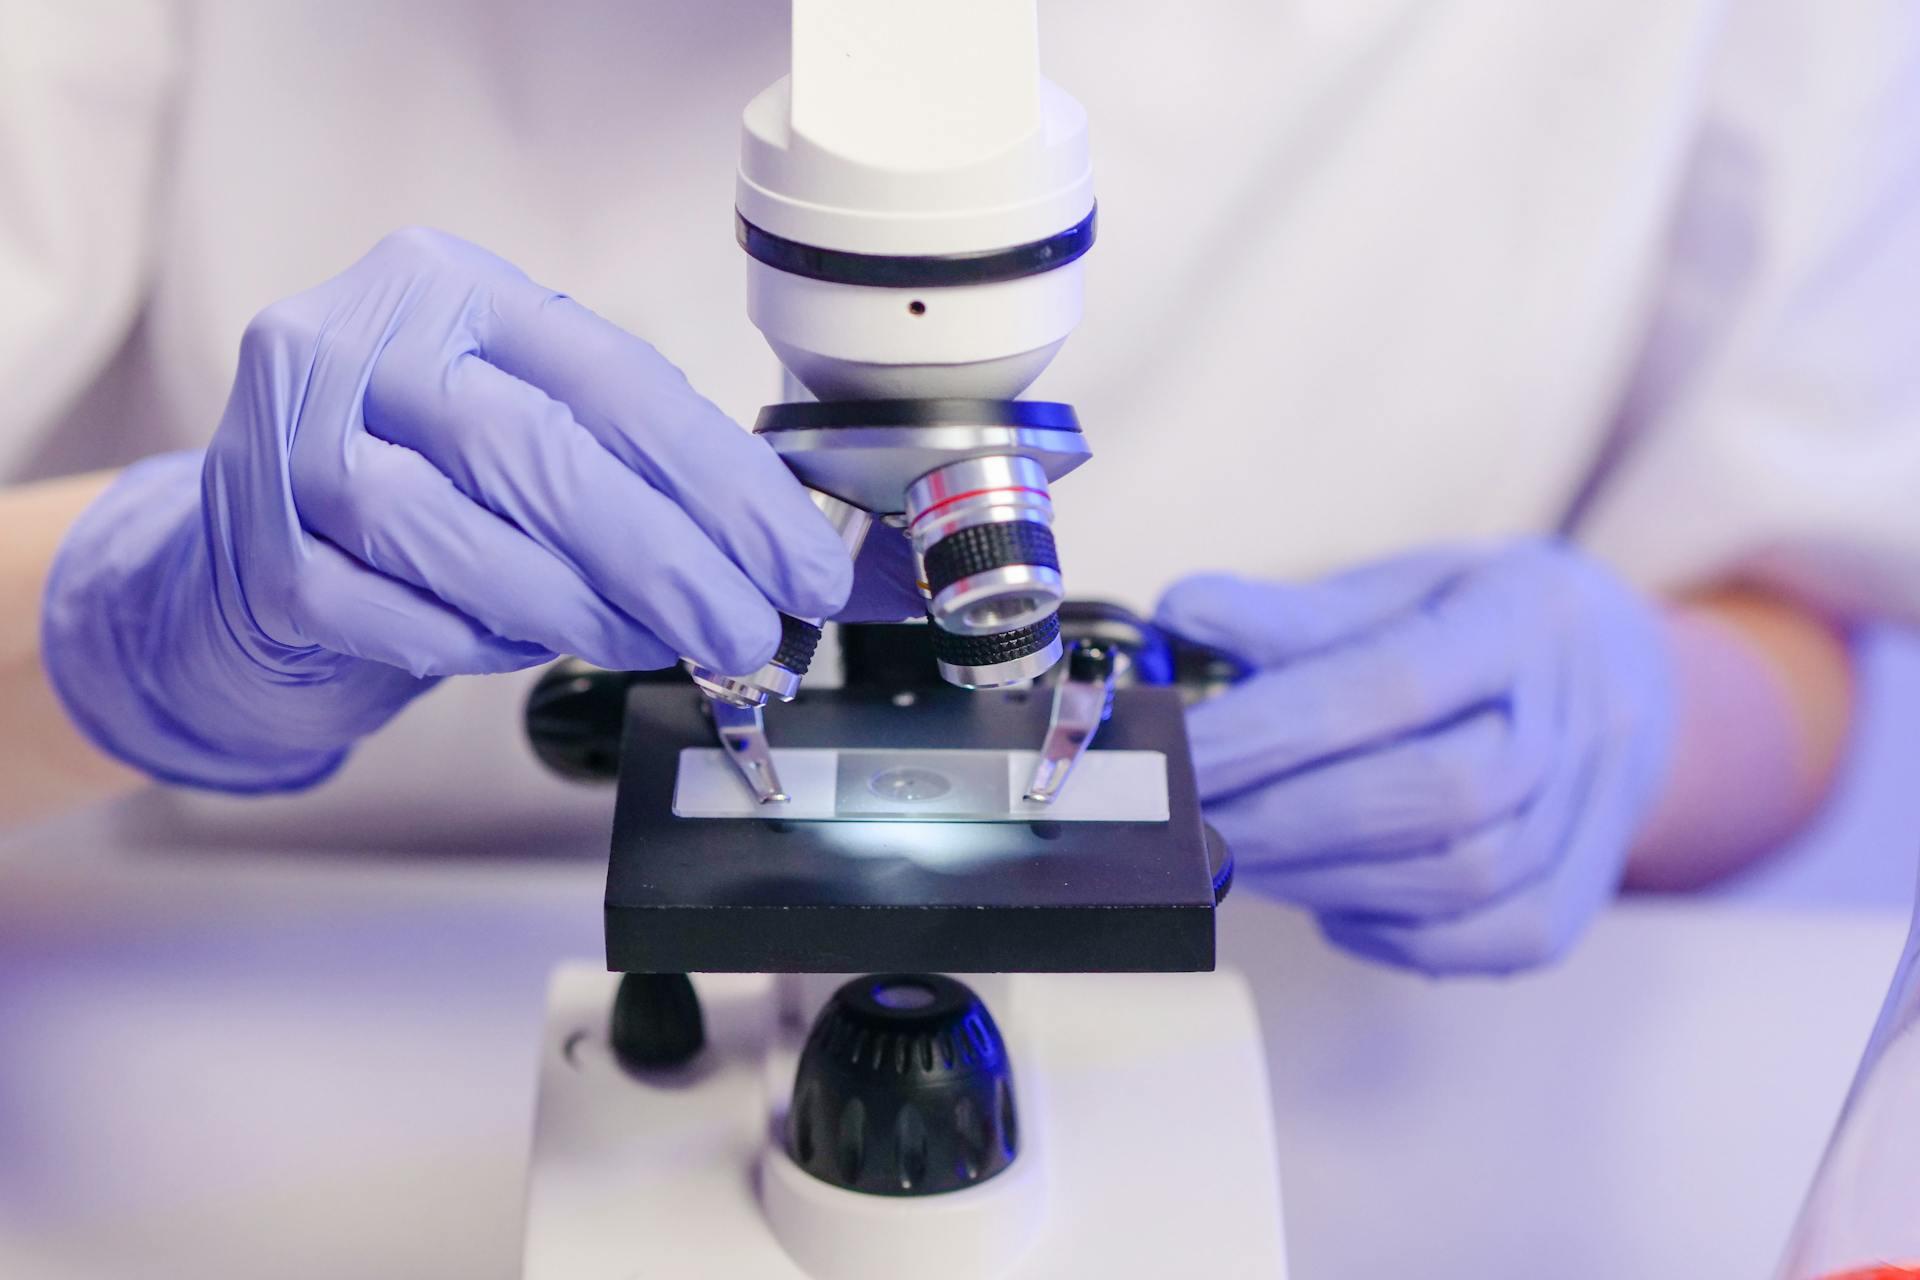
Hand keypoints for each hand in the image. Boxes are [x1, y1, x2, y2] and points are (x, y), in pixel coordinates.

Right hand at [43, 228, 856, 790]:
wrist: (245, 562)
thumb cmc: (422, 484)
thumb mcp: (523, 426)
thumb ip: (638, 466)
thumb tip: (794, 554)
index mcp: (449, 286)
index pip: (617, 382)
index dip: (728, 485)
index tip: (804, 566)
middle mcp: (356, 344)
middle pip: (541, 454)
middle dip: (671, 559)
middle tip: (748, 632)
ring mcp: (289, 447)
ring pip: (461, 537)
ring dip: (584, 608)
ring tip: (654, 642)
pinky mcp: (262, 557)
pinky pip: (400, 616)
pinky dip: (483, 643)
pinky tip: (522, 645)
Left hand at [1156, 540, 1676, 974]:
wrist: (1614, 670)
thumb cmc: (1467, 624)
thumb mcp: (1391, 589)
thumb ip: (1289, 614)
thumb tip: (1177, 614)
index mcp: (1522, 618)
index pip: (1388, 686)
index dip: (1267, 731)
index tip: (1168, 757)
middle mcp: (1580, 717)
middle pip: (1432, 792)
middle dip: (1281, 818)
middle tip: (1182, 824)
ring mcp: (1593, 814)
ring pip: (1457, 879)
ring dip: (1320, 880)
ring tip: (1235, 857)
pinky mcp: (1580, 896)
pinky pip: (1487, 941)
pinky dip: (1393, 936)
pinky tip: (1328, 905)